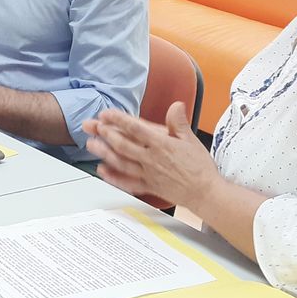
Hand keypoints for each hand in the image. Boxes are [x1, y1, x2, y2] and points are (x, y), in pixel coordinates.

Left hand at [82, 102, 216, 209]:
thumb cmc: (199, 167)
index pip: (136, 129)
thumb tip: (176, 105)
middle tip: (92, 127)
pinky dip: (114, 177)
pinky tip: (102, 171)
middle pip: (123, 145)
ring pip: (121, 162)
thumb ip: (179, 122)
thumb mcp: (191, 139)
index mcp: (162, 144)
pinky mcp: (149, 186)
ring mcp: (148, 174)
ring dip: (104, 153)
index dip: (118, 120)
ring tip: (91, 144)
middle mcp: (151, 159)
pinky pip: (128, 182)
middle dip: (105, 134)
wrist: (205, 192)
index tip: (106, 114)